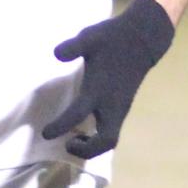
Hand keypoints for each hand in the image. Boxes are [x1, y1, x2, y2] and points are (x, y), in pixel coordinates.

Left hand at [41, 0, 173, 158]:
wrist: (143, 38)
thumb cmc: (113, 38)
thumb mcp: (90, 37)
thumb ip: (73, 47)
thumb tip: (56, 53)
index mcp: (99, 89)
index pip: (77, 114)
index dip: (60, 126)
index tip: (45, 133)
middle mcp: (112, 104)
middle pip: (106, 141)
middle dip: (87, 150)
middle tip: (67, 142)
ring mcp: (120, 107)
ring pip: (111, 139)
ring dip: (93, 146)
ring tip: (74, 139)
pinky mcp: (123, 106)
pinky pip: (112, 130)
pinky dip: (98, 137)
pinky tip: (85, 130)